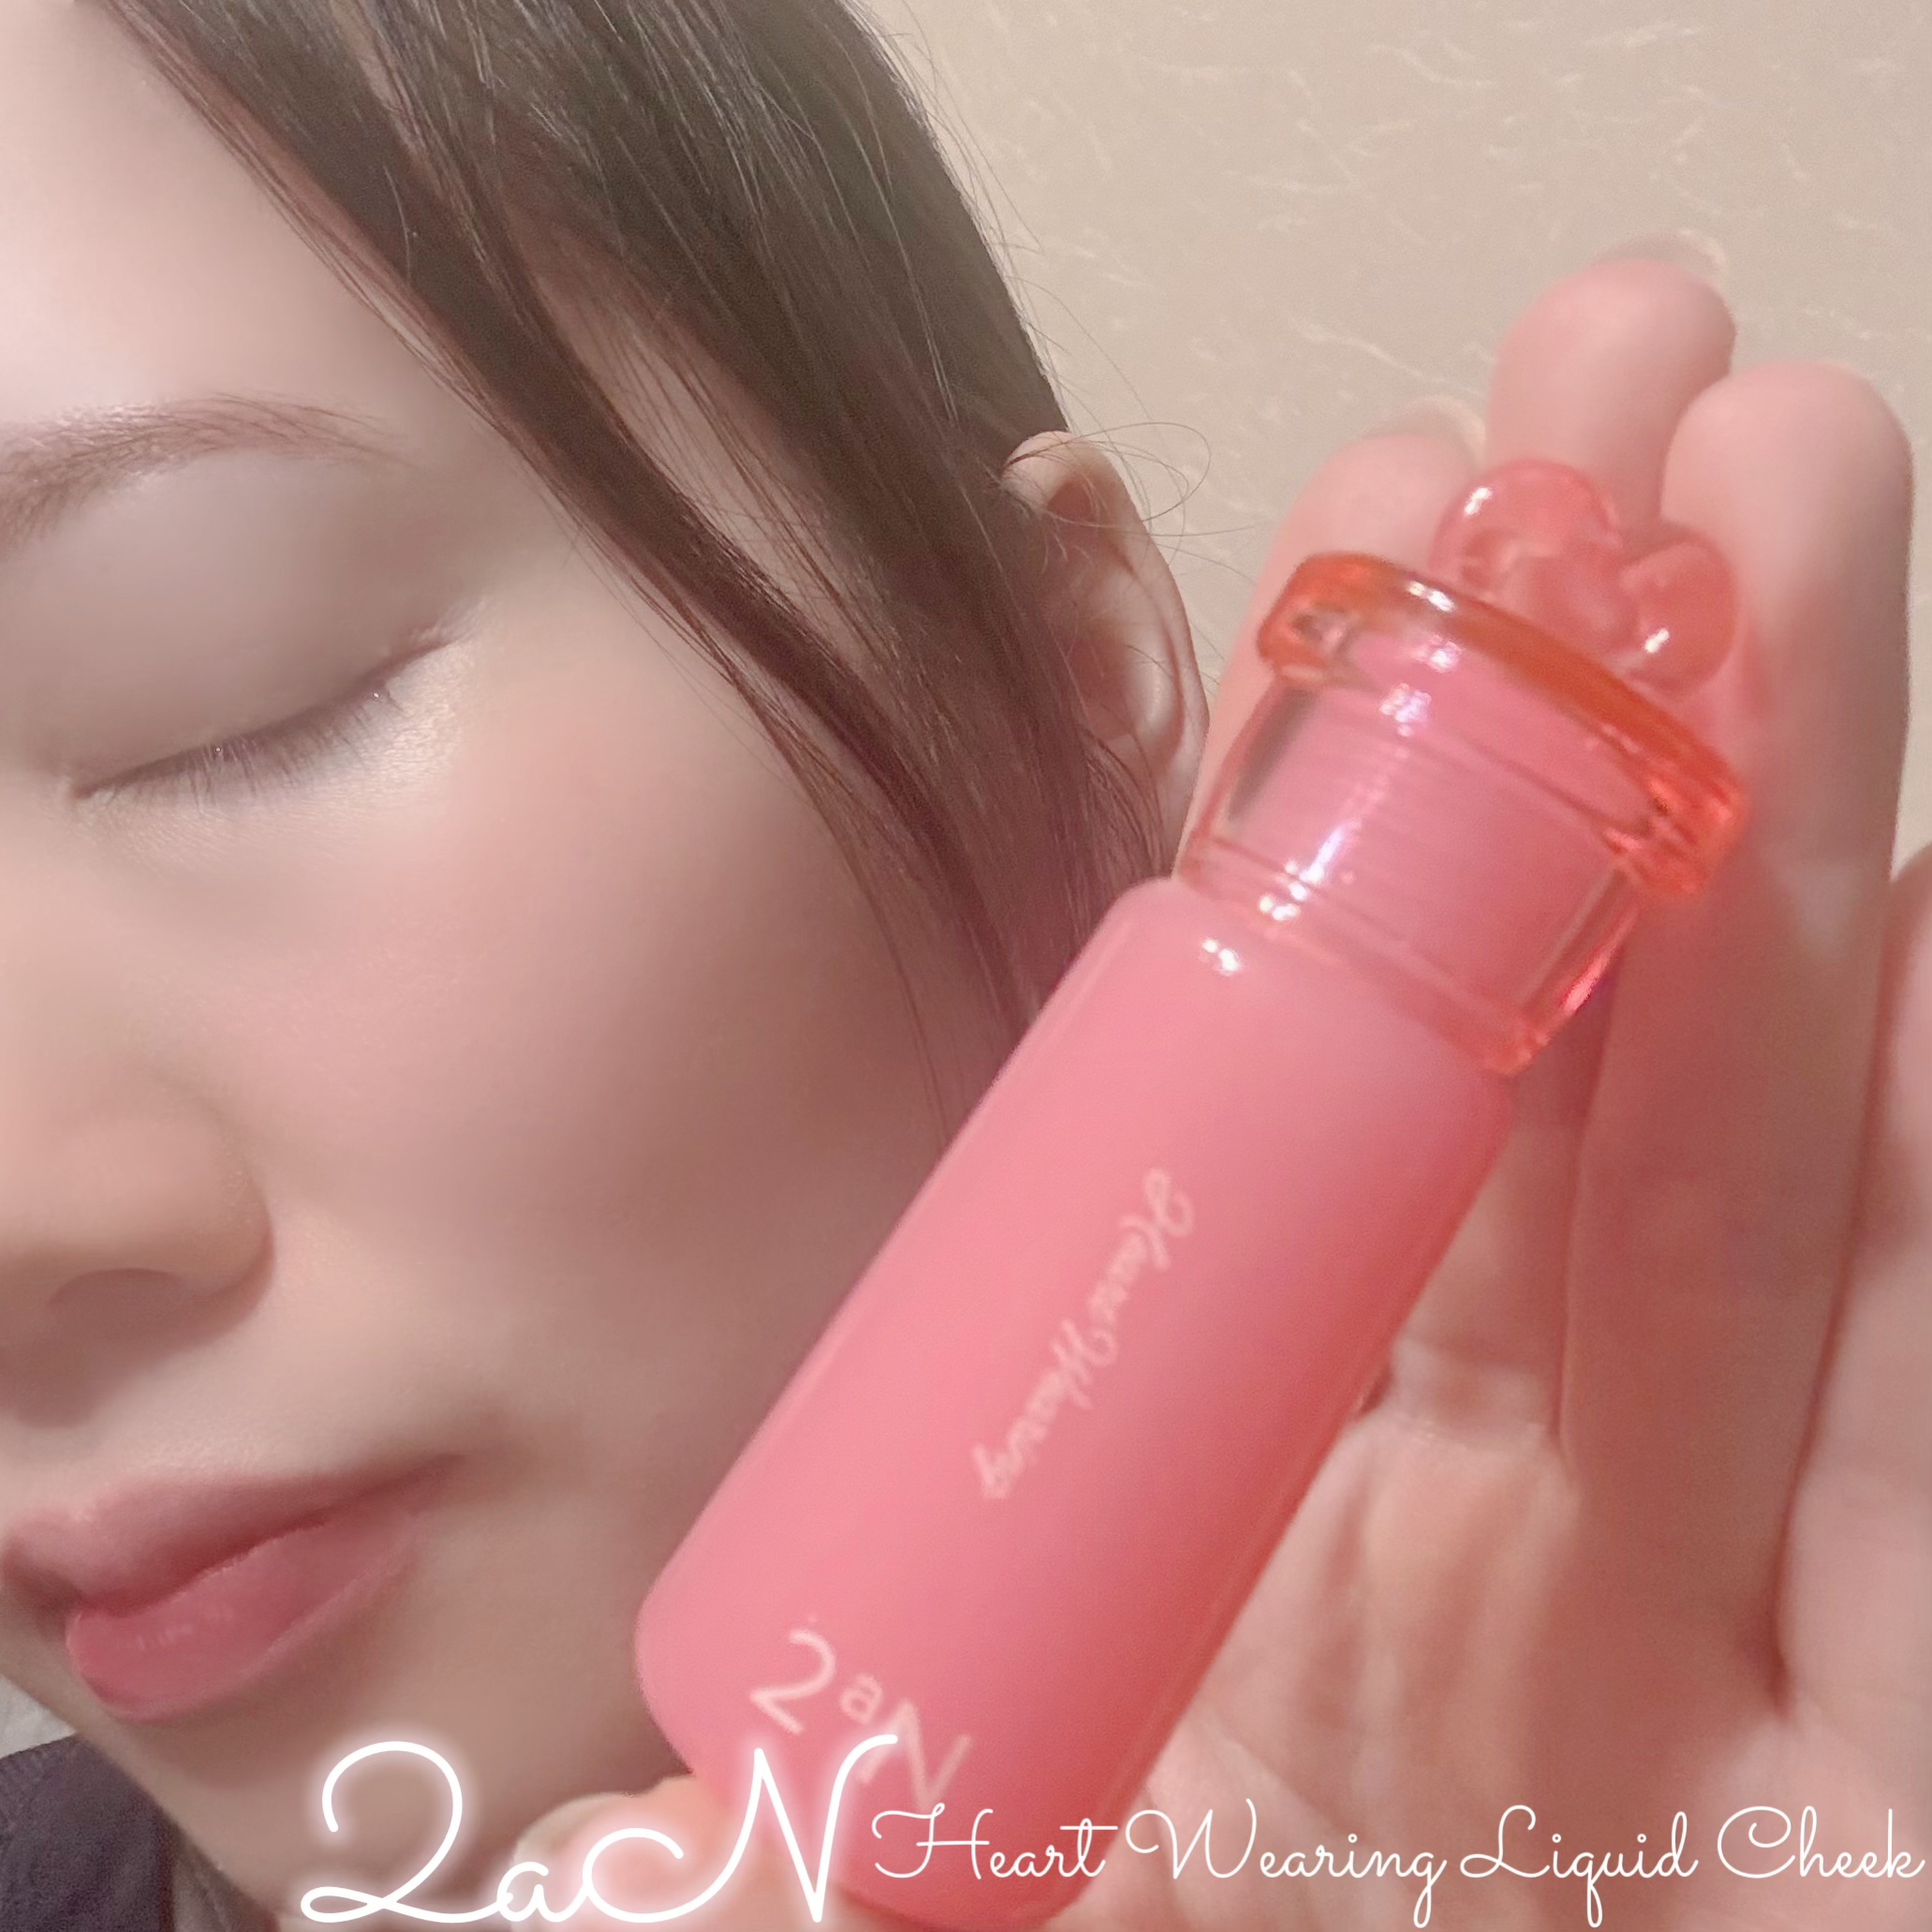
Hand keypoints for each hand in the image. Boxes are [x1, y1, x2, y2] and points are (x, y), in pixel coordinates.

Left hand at [509, 256, 1928, 1929]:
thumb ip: (725, 1916)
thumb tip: (543, 1834)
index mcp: (1203, 1562)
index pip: (1245, 1133)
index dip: (1273, 838)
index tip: (1294, 553)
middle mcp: (1462, 1555)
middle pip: (1525, 1081)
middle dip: (1573, 727)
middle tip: (1599, 395)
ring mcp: (1703, 1650)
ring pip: (1743, 1185)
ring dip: (1772, 840)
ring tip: (1779, 510)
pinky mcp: (1897, 1777)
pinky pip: (1918, 1446)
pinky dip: (1920, 1201)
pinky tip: (1904, 930)